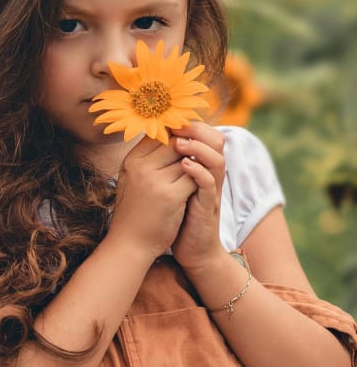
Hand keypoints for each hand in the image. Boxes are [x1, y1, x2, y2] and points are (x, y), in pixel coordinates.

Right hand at [107, 134, 197, 262]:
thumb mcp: (131, 179)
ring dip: (195, 167)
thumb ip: (146, 159)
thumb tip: (167, 138)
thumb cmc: (133, 210)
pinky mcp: (171, 196)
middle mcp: (141, 167)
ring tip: (192, 177)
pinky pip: (194, 178)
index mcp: (131, 160)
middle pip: (175, 143)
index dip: (174, 137)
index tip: (183, 146)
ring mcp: (155, 181)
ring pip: (187, 159)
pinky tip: (194, 191)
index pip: (158, 135)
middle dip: (187, 151)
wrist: (130, 243)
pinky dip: (198, 182)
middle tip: (193, 161)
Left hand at [170, 122, 226, 271]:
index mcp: (199, 167)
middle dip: (196, 129)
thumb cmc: (175, 215)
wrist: (189, 250)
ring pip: (216, 160)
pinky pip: (209, 185)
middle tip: (177, 122)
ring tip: (181, 142)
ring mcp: (210, 191)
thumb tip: (149, 139)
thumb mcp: (169, 184)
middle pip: (214, 142)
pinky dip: (199, 172)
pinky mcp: (208, 207)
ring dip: (198, 148)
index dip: (189, 123)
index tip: (169, 115)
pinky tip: (185, 166)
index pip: (203, 135)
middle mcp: (208, 175)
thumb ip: (166, 164)